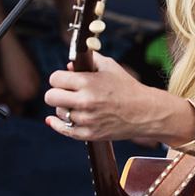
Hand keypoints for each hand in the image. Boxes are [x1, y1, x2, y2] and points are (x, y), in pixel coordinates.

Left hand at [44, 51, 159, 141]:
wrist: (145, 112)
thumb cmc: (127, 87)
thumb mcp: (109, 67)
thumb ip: (88, 61)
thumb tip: (68, 66)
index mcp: (87, 83)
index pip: (55, 79)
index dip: (59, 78)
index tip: (64, 80)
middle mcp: (84, 102)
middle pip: (50, 97)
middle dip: (56, 92)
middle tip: (65, 93)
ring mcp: (86, 120)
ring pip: (58, 112)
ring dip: (64, 107)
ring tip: (78, 105)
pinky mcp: (88, 134)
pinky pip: (63, 129)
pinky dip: (57, 123)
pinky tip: (54, 119)